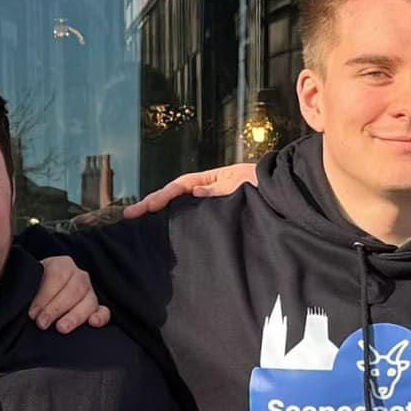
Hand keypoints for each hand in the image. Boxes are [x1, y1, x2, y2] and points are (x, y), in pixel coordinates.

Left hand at [27, 253, 109, 332]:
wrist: (40, 296)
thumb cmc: (33, 290)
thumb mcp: (29, 283)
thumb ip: (27, 288)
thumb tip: (23, 303)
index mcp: (61, 264)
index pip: (56, 277)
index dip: (44, 296)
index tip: (32, 313)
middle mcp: (78, 276)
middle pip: (73, 290)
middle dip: (56, 308)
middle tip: (42, 324)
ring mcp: (90, 291)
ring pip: (88, 301)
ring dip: (74, 316)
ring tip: (61, 328)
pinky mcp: (96, 307)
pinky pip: (104, 311)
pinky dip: (100, 317)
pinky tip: (92, 323)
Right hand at [123, 163, 257, 217]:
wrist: (281, 193)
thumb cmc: (263, 185)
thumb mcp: (242, 184)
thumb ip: (219, 189)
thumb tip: (194, 192)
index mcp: (209, 180)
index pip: (179, 187)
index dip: (162, 196)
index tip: (146, 208)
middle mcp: (205, 190)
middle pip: (173, 197)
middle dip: (151, 204)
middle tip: (129, 216)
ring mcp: (208, 203)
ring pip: (180, 207)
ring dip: (160, 213)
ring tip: (138, 222)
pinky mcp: (215, 217)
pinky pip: (191, 219)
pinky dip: (176, 222)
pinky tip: (164, 230)